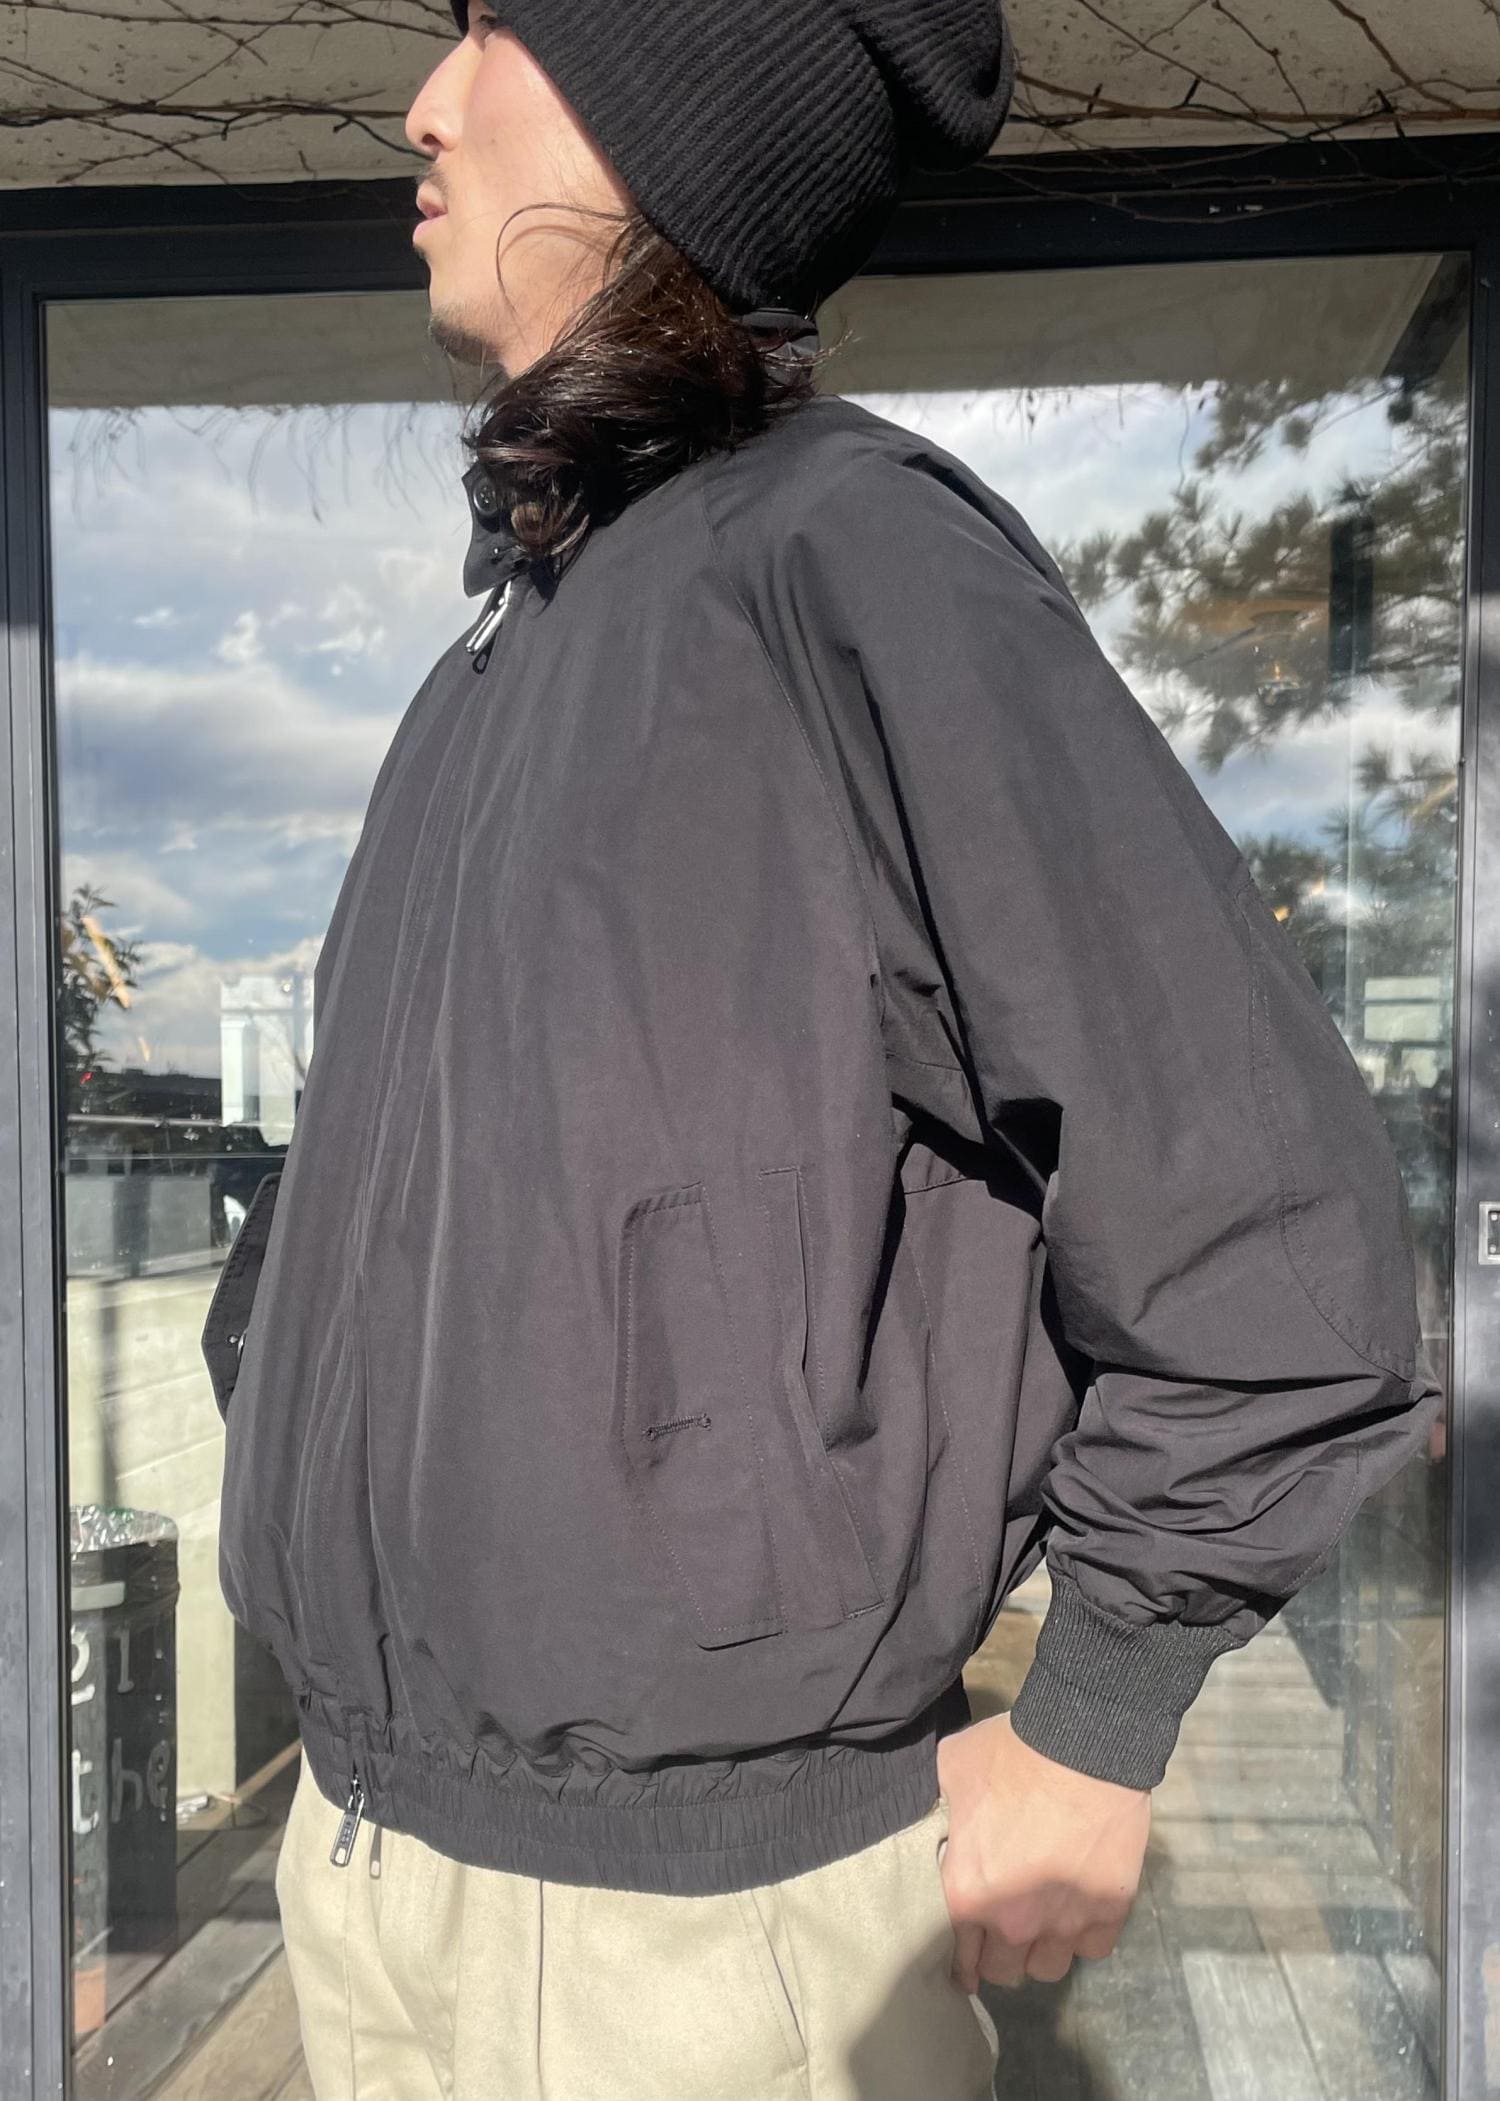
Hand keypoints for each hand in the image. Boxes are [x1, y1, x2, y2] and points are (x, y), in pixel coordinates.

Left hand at [933, 1711, 1149, 1991]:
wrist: (1083, 1742)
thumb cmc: (1011, 1754)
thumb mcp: (953, 1768)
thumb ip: (941, 1806)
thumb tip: (937, 1813)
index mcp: (968, 1893)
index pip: (957, 1953)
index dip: (960, 1959)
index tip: (964, 1962)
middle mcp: (1014, 1922)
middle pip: (1003, 1972)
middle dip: (999, 1956)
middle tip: (1003, 1933)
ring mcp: (1065, 1922)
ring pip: (1047, 1969)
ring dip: (1040, 1951)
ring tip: (1041, 1927)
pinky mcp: (1108, 1911)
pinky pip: (1092, 1948)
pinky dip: (1084, 1936)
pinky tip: (1077, 1913)